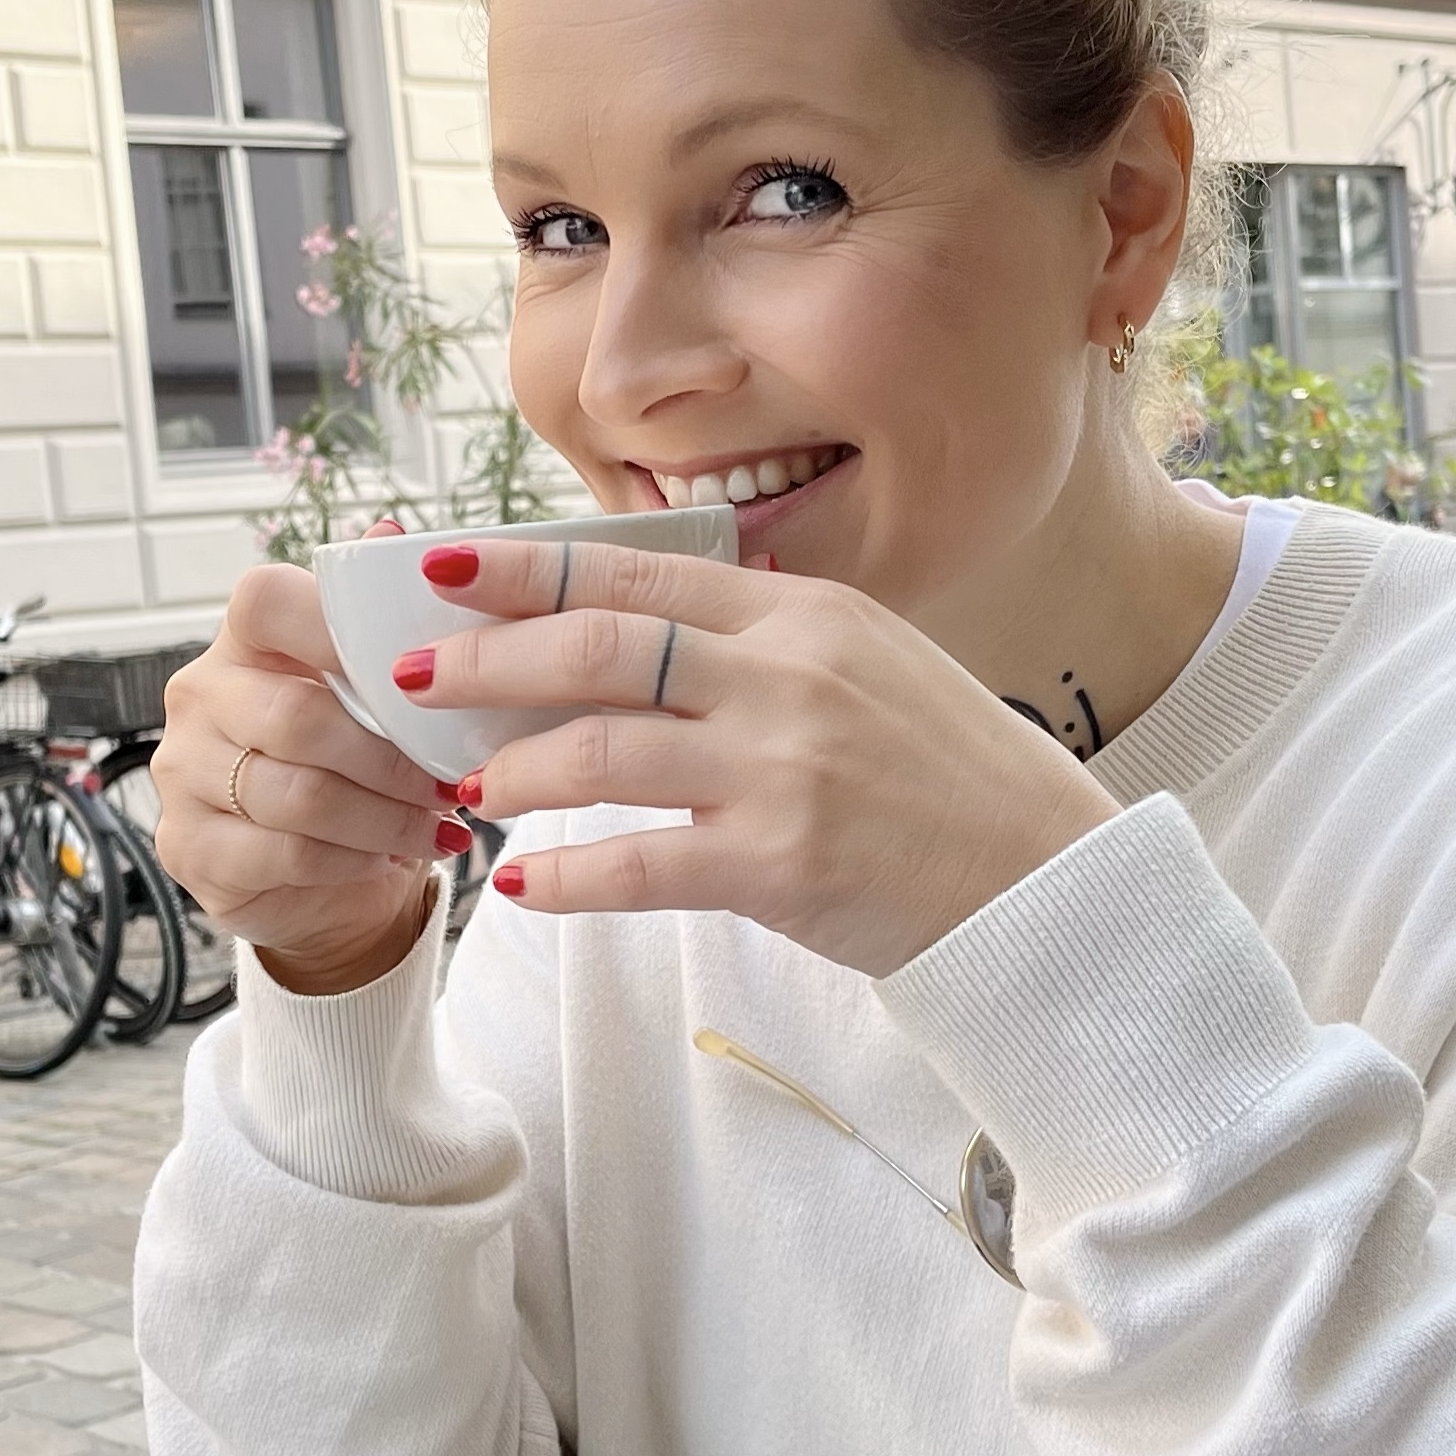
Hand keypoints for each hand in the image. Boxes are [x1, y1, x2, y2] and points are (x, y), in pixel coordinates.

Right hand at [153, 525, 468, 994]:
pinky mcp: (187, 848)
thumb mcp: (372, 690)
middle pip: (297, 717)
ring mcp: (181, 774)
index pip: (265, 602)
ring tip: (439, 824)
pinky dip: (355, 860)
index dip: (336, 629)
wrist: (322, 873)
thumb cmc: (353, 762)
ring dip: (386, 817)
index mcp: (242, 641)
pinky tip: (393, 856)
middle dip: (392, 759)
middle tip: (454, 783)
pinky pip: (285, 854)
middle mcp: (198, 698)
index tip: (413, 676)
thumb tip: (392, 534)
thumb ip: (377, 619)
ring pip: (299, 795)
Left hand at [397, 539, 1118, 977]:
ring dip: (514, 772)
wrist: (1043, 876)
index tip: (444, 569)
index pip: (635, 571)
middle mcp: (787, 674)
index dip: (526, 569)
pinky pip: (640, 864)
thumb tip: (640, 628)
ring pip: (600, 752)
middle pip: (599, 644)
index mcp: (802, 613)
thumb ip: (762, 638)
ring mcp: (783, 767)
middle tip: (412, 678)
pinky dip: (567, 877)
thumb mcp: (867, 664)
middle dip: (486, 659)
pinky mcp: (782, 863)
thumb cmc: (947, 772)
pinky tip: (520, 887)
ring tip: (471, 792)